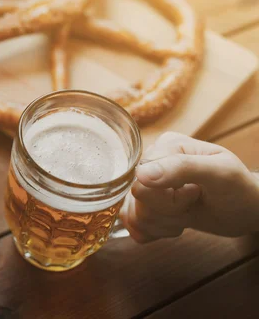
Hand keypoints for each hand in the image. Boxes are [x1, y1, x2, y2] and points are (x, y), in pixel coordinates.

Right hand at [121, 132, 258, 242]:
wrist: (244, 211)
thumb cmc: (239, 189)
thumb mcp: (220, 174)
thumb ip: (182, 168)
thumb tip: (141, 175)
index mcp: (166, 146)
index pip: (142, 177)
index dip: (169, 195)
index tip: (196, 192)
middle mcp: (151, 163)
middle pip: (137, 197)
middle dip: (168, 211)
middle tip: (193, 203)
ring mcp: (146, 184)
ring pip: (134, 214)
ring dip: (165, 223)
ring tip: (187, 213)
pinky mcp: (144, 204)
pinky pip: (134, 225)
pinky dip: (157, 231)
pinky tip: (176, 223)